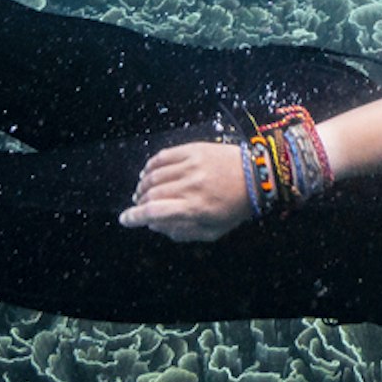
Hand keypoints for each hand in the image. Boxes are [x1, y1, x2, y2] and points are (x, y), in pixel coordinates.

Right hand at [119, 139, 251, 242]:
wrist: (257, 175)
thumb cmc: (236, 207)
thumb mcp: (213, 231)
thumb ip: (183, 231)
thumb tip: (156, 226)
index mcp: (194, 208)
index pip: (153, 212)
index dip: (134, 217)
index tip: (125, 219)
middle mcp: (189, 186)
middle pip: (150, 194)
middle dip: (139, 203)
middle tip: (139, 207)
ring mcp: (190, 165)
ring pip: (154, 175)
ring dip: (143, 185)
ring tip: (142, 192)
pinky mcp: (193, 150)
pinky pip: (163, 157)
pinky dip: (150, 165)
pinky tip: (148, 172)